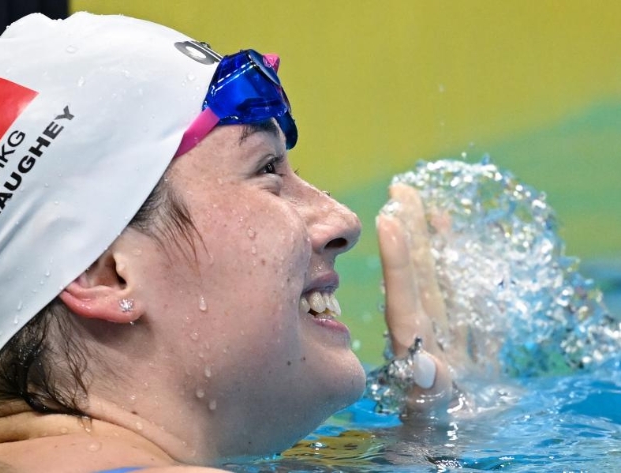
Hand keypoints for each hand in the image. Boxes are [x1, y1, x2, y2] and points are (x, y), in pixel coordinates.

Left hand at [376, 183, 455, 416]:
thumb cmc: (433, 419)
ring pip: (440, 273)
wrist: (449, 430)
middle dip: (411, 230)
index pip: (402, 290)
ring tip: (427, 204)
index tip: (387, 217)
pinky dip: (462, 263)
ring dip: (434, 240)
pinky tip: (453, 237)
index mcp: (412, 339)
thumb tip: (428, 366)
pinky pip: (465, 290)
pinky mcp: (467, 331)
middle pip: (419, 270)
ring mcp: (446, 325)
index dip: (397, 255)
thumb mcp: (430, 404)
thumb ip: (430, 384)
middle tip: (401, 189)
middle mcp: (426, 324)